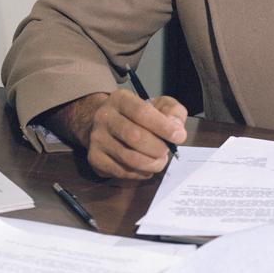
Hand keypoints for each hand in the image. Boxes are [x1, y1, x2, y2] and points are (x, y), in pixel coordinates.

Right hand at [40, 89, 186, 179]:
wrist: (106, 125)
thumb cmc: (138, 115)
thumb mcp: (158, 105)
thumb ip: (172, 112)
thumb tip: (177, 130)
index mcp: (120, 99)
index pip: (142, 112)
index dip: (163, 127)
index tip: (179, 137)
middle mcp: (104, 117)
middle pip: (135, 137)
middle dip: (158, 148)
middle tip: (167, 151)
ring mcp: (97, 139)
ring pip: (130, 159)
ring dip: (152, 164)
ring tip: (160, 160)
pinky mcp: (95, 158)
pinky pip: (122, 172)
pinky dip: (140, 173)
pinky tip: (146, 166)